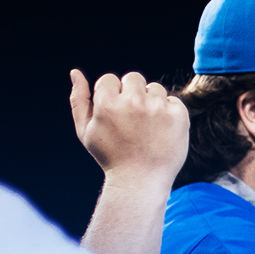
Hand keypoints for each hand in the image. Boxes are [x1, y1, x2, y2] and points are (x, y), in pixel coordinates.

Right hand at [69, 69, 188, 185]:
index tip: (116, 115)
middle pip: (134, 78)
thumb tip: (75, 72)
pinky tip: (162, 131)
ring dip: (152, 103)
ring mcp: (158, 109)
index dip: (112, 96)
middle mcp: (133, 102)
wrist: (140, 181)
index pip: (110, 79)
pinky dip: (170, 113)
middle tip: (133, 121)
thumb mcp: (86, 131)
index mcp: (107, 103)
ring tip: (148, 128)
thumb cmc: (110, 157)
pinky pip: (174, 101)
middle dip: (132, 94)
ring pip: (155, 88)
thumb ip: (79, 100)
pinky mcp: (179, 116)